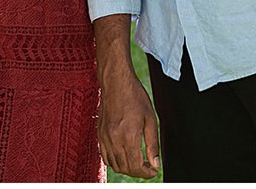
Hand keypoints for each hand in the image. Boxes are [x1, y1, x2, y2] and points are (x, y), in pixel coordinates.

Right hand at [98, 60, 160, 177]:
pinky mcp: (99, 134)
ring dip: (126, 168)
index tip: (153, 171)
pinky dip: (114, 161)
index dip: (146, 173)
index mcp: (128, 135)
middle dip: (138, 172)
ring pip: (114, 165)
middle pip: (124, 168)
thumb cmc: (135, 97)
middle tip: (148, 168)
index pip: (135, 166)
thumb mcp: (150, 118)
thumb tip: (156, 163)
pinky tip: (124, 155)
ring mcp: (104, 137)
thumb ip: (152, 144)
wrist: (115, 82)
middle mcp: (114, 139)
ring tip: (138, 162)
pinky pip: (104, 156)